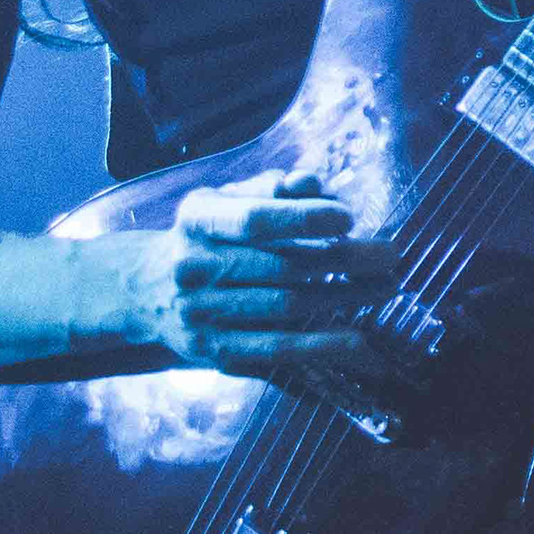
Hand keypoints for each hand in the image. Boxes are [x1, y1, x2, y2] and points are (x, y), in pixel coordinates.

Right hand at [119, 169, 397, 382]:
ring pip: (284, 306)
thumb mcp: (224, 200)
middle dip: (342, 260)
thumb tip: (314, 182)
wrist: (143, 289)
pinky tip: (360, 339)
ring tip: (386, 286)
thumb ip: (272, 188)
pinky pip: (276, 348)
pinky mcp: (214, 350)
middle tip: (390, 254)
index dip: (302, 219)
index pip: (254, 219)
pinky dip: (321, 345)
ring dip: (343, 297)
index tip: (348, 218)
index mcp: (198, 220)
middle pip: (280, 265)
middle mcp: (194, 267)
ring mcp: (201, 313)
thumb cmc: (204, 236)